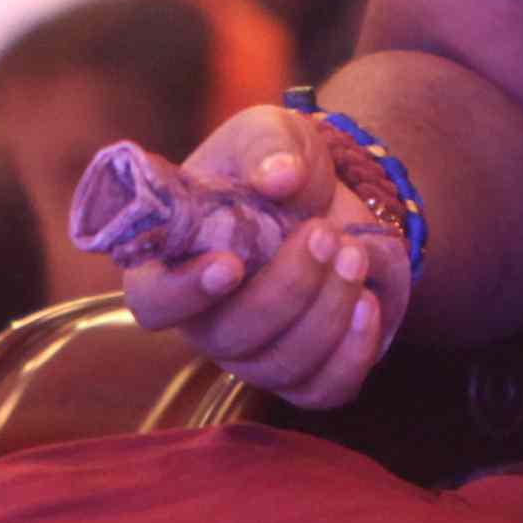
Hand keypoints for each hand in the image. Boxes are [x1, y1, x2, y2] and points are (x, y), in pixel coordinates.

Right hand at [115, 103, 409, 407]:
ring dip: (326, 310)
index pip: (153, 301)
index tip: (230, 263)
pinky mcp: (304, 375)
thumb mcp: (269, 133)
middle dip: (286, 288)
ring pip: (281, 364)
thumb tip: (280, 177)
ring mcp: (254, 356)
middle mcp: (205, 321)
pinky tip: (368, 303)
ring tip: (354, 252)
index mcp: (173, 262)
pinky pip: (322, 389)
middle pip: (229, 337)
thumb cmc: (278, 165)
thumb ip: (268, 147)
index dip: (183, 294)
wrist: (334, 199)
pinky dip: (352, 352)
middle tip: (324, 233)